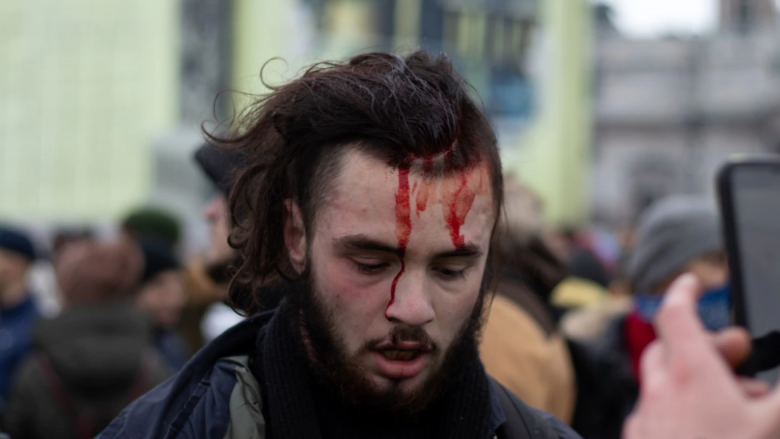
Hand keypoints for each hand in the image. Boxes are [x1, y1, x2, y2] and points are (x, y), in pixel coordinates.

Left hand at [623, 274, 779, 438]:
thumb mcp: (773, 424)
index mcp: (689, 373)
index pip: (675, 314)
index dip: (683, 292)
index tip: (691, 282)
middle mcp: (658, 390)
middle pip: (668, 348)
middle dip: (701, 345)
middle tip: (736, 361)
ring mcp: (644, 417)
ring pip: (659, 382)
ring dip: (689, 379)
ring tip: (726, 402)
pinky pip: (651, 412)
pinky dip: (674, 408)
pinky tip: (699, 426)